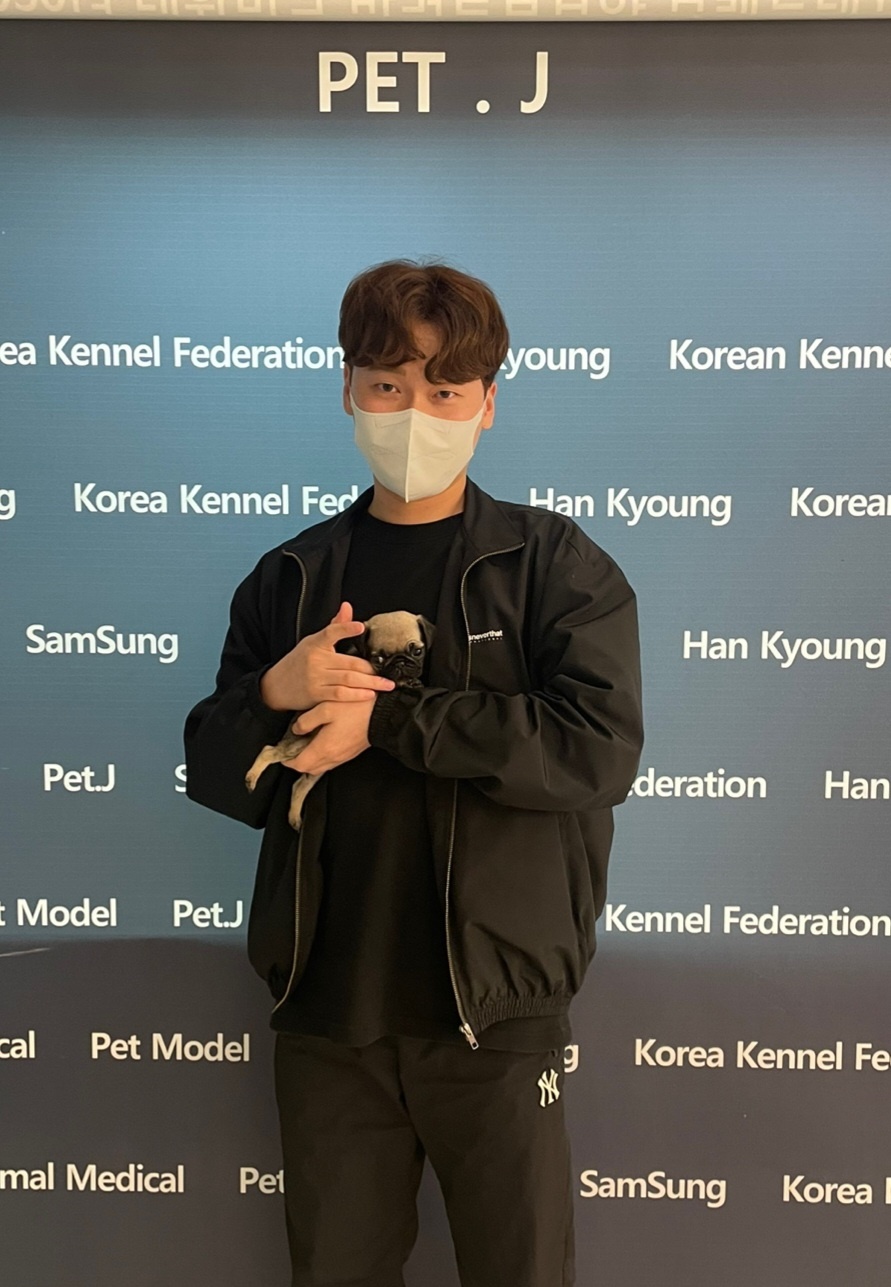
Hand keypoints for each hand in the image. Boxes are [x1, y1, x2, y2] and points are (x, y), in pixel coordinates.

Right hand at [259, 601, 395, 711]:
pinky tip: (369, 695)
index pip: (331, 632)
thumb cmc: (298, 662)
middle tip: (389, 672)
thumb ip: (334, 627)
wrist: (275, 687)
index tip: (360, 626)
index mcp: (315, 643)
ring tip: (386, 685)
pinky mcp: (315, 695)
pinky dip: (356, 695)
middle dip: (372, 669)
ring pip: (348, 679)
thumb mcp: (313, 642)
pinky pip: (340, 694)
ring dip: (370, 683)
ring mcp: (315, 678)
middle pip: (350, 662)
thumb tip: (347, 607)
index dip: (345, 628)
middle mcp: (316, 660)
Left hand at [282, 699, 373, 774]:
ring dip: (310, 759)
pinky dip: (322, 756)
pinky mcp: (351, 753)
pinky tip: (321, 741)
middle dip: (298, 761)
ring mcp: (344, 757)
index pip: (299, 764)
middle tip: (291, 748)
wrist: (385, 713)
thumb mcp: (326, 708)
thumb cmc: (355, 708)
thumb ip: (307, 721)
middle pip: (309, 768)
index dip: (287, 760)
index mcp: (324, 748)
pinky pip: (331, 761)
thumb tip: (296, 730)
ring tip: (305, 744)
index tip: (282, 752)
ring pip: (321, 766)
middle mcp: (334, 757)